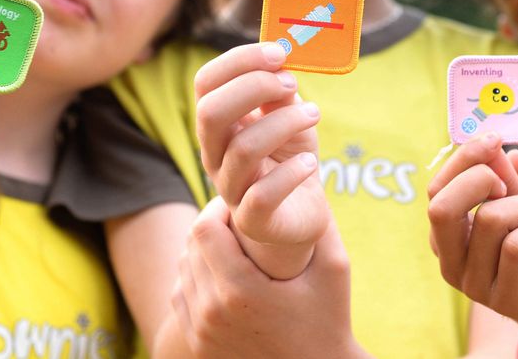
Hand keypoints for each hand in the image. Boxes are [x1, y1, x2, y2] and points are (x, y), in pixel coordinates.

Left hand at [169, 197, 368, 358]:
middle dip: (213, 225)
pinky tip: (222, 271)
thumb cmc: (327, 320)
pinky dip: (196, 277)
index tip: (239, 204)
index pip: (204, 229)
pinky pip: (181, 294)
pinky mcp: (197, 344)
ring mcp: (201, 331)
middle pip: (191, 245)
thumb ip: (322, 224)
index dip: (219, 208)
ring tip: (232, 244)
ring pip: (183, 268)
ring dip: (203, 250)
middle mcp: (213, 311)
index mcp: (241, 290)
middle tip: (238, 219)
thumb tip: (311, 175)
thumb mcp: (335, 270)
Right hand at [194, 43, 329, 277]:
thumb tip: (281, 64)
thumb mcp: (286, 116)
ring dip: (285, 123)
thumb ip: (279, 92)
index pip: (206, 83)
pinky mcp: (254, 220)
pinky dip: (292, 172)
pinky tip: (311, 163)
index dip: (239, 61)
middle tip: (292, 85)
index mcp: (217, 124)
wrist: (300, 211)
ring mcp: (231, 189)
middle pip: (210, 113)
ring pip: (244, 149)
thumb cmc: (288, 156)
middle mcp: (215, 155)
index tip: (278, 53)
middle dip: (254, 87)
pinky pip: (264, 194)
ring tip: (313, 115)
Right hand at [428, 136, 517, 357]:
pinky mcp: (507, 298)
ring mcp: (476, 285)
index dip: (463, 158)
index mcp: (447, 236)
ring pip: (489, 221)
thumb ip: (507, 176)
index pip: (435, 188)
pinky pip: (517, 246)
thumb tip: (493, 145)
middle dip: (479, 180)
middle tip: (508, 185)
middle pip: (441, 207)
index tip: (493, 141)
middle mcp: (451, 261)